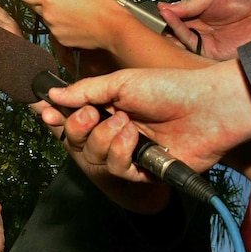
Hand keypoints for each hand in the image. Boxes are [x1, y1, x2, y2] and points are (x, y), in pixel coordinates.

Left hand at [18, 0, 203, 68]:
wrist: (113, 28)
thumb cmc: (100, 6)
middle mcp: (49, 15)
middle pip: (34, 5)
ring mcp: (54, 29)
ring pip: (47, 17)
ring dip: (54, 12)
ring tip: (72, 8)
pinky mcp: (61, 40)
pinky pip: (56, 29)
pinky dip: (62, 24)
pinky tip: (75, 19)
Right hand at [42, 60, 250, 174]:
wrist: (205, 106)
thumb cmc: (167, 87)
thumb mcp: (120, 81)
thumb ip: (85, 91)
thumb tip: (53, 95)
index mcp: (107, 106)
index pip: (72, 116)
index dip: (56, 118)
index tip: (45, 112)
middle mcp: (114, 130)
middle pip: (76, 140)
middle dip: (77, 127)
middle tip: (90, 114)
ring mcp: (128, 151)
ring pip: (94, 157)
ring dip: (105, 138)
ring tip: (126, 123)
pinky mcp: (144, 170)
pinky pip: (117, 169)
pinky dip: (122, 152)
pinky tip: (136, 138)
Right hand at [160, 0, 250, 59]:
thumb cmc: (246, 3)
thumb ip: (190, 4)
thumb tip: (166, 7)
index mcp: (201, 18)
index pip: (178, 18)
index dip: (168, 13)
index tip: (159, 8)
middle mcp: (201, 32)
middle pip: (176, 31)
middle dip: (165, 24)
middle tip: (156, 16)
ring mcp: (205, 43)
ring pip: (179, 39)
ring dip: (169, 28)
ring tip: (162, 16)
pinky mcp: (210, 53)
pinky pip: (190, 45)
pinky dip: (179, 34)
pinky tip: (173, 23)